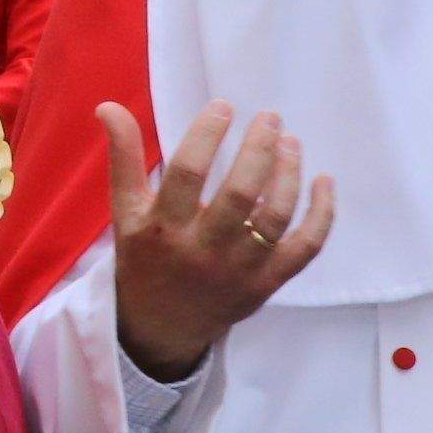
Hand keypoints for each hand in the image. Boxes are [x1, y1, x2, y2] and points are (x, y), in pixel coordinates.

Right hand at [106, 101, 334, 381]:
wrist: (163, 326)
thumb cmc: (145, 258)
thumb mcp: (126, 211)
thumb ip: (124, 157)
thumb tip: (108, 106)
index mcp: (164, 228)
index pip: (187, 173)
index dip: (206, 135)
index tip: (223, 107)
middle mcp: (204, 250)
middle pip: (240, 194)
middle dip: (259, 150)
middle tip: (270, 117)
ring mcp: (241, 270)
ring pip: (276, 217)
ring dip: (289, 174)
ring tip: (291, 141)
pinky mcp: (268, 283)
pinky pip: (305, 247)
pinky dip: (321, 214)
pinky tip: (324, 181)